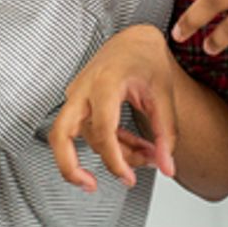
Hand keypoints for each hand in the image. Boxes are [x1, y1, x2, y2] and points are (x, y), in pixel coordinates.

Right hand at [49, 25, 177, 191]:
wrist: (134, 40)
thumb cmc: (147, 60)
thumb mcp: (164, 95)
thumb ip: (165, 134)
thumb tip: (167, 168)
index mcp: (105, 82)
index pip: (101, 128)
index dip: (113, 159)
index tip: (128, 178)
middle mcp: (83, 88)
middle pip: (60, 134)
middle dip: (69, 166)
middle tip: (90, 186)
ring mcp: (77, 95)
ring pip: (81, 138)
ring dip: (112, 154)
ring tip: (147, 157)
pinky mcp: (78, 103)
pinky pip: (88, 132)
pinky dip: (111, 145)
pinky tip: (136, 149)